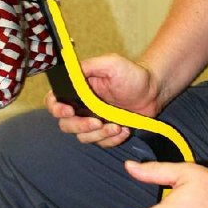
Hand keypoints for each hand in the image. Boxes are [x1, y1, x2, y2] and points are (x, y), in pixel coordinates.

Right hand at [45, 53, 160, 148]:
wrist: (154, 91)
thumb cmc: (132, 74)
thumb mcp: (110, 63)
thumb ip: (87, 66)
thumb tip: (69, 72)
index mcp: (77, 89)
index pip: (54, 101)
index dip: (56, 108)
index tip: (69, 110)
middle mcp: (81, 107)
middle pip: (66, 124)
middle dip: (80, 125)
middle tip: (97, 122)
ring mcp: (93, 121)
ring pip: (83, 137)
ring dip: (99, 134)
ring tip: (117, 125)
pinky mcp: (106, 132)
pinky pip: (101, 143)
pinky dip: (112, 139)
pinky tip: (124, 129)